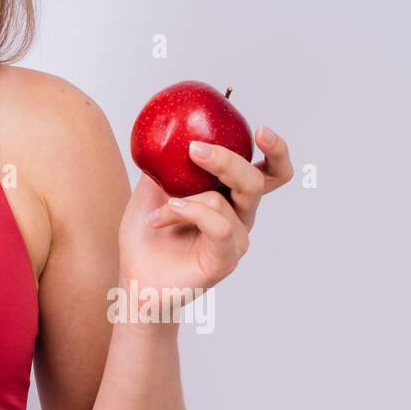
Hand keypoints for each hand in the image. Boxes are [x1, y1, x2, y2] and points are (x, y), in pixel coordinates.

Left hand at [118, 126, 293, 309]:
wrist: (135, 279)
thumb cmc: (146, 238)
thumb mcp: (150, 190)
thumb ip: (166, 163)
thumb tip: (169, 131)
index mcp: (231, 197)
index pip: (269, 173)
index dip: (275, 151)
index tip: (261, 129)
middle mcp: (240, 217)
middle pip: (255, 181)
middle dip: (228, 160)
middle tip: (196, 150)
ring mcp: (234, 240)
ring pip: (223, 201)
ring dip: (184, 199)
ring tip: (158, 210)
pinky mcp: (225, 260)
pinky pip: (219, 226)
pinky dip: (191, 213)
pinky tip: (163, 216)